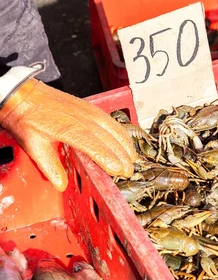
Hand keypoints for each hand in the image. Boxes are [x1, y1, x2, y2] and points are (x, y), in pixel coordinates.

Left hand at [0, 79, 135, 191]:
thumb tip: (61, 184)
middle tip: (128, 171)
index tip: (119, 171)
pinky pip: (111, 121)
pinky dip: (121, 133)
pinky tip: (125, 141)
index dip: (109, 159)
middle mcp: (82, 120)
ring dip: (125, 145)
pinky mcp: (91, 108)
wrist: (24, 95)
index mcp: (68, 130)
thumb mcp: (33, 145)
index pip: (95, 147)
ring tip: (133, 159)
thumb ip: (49, 166)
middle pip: (109, 140)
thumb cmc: (28, 119)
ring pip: (114, 130)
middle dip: (122, 157)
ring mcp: (88, 112)